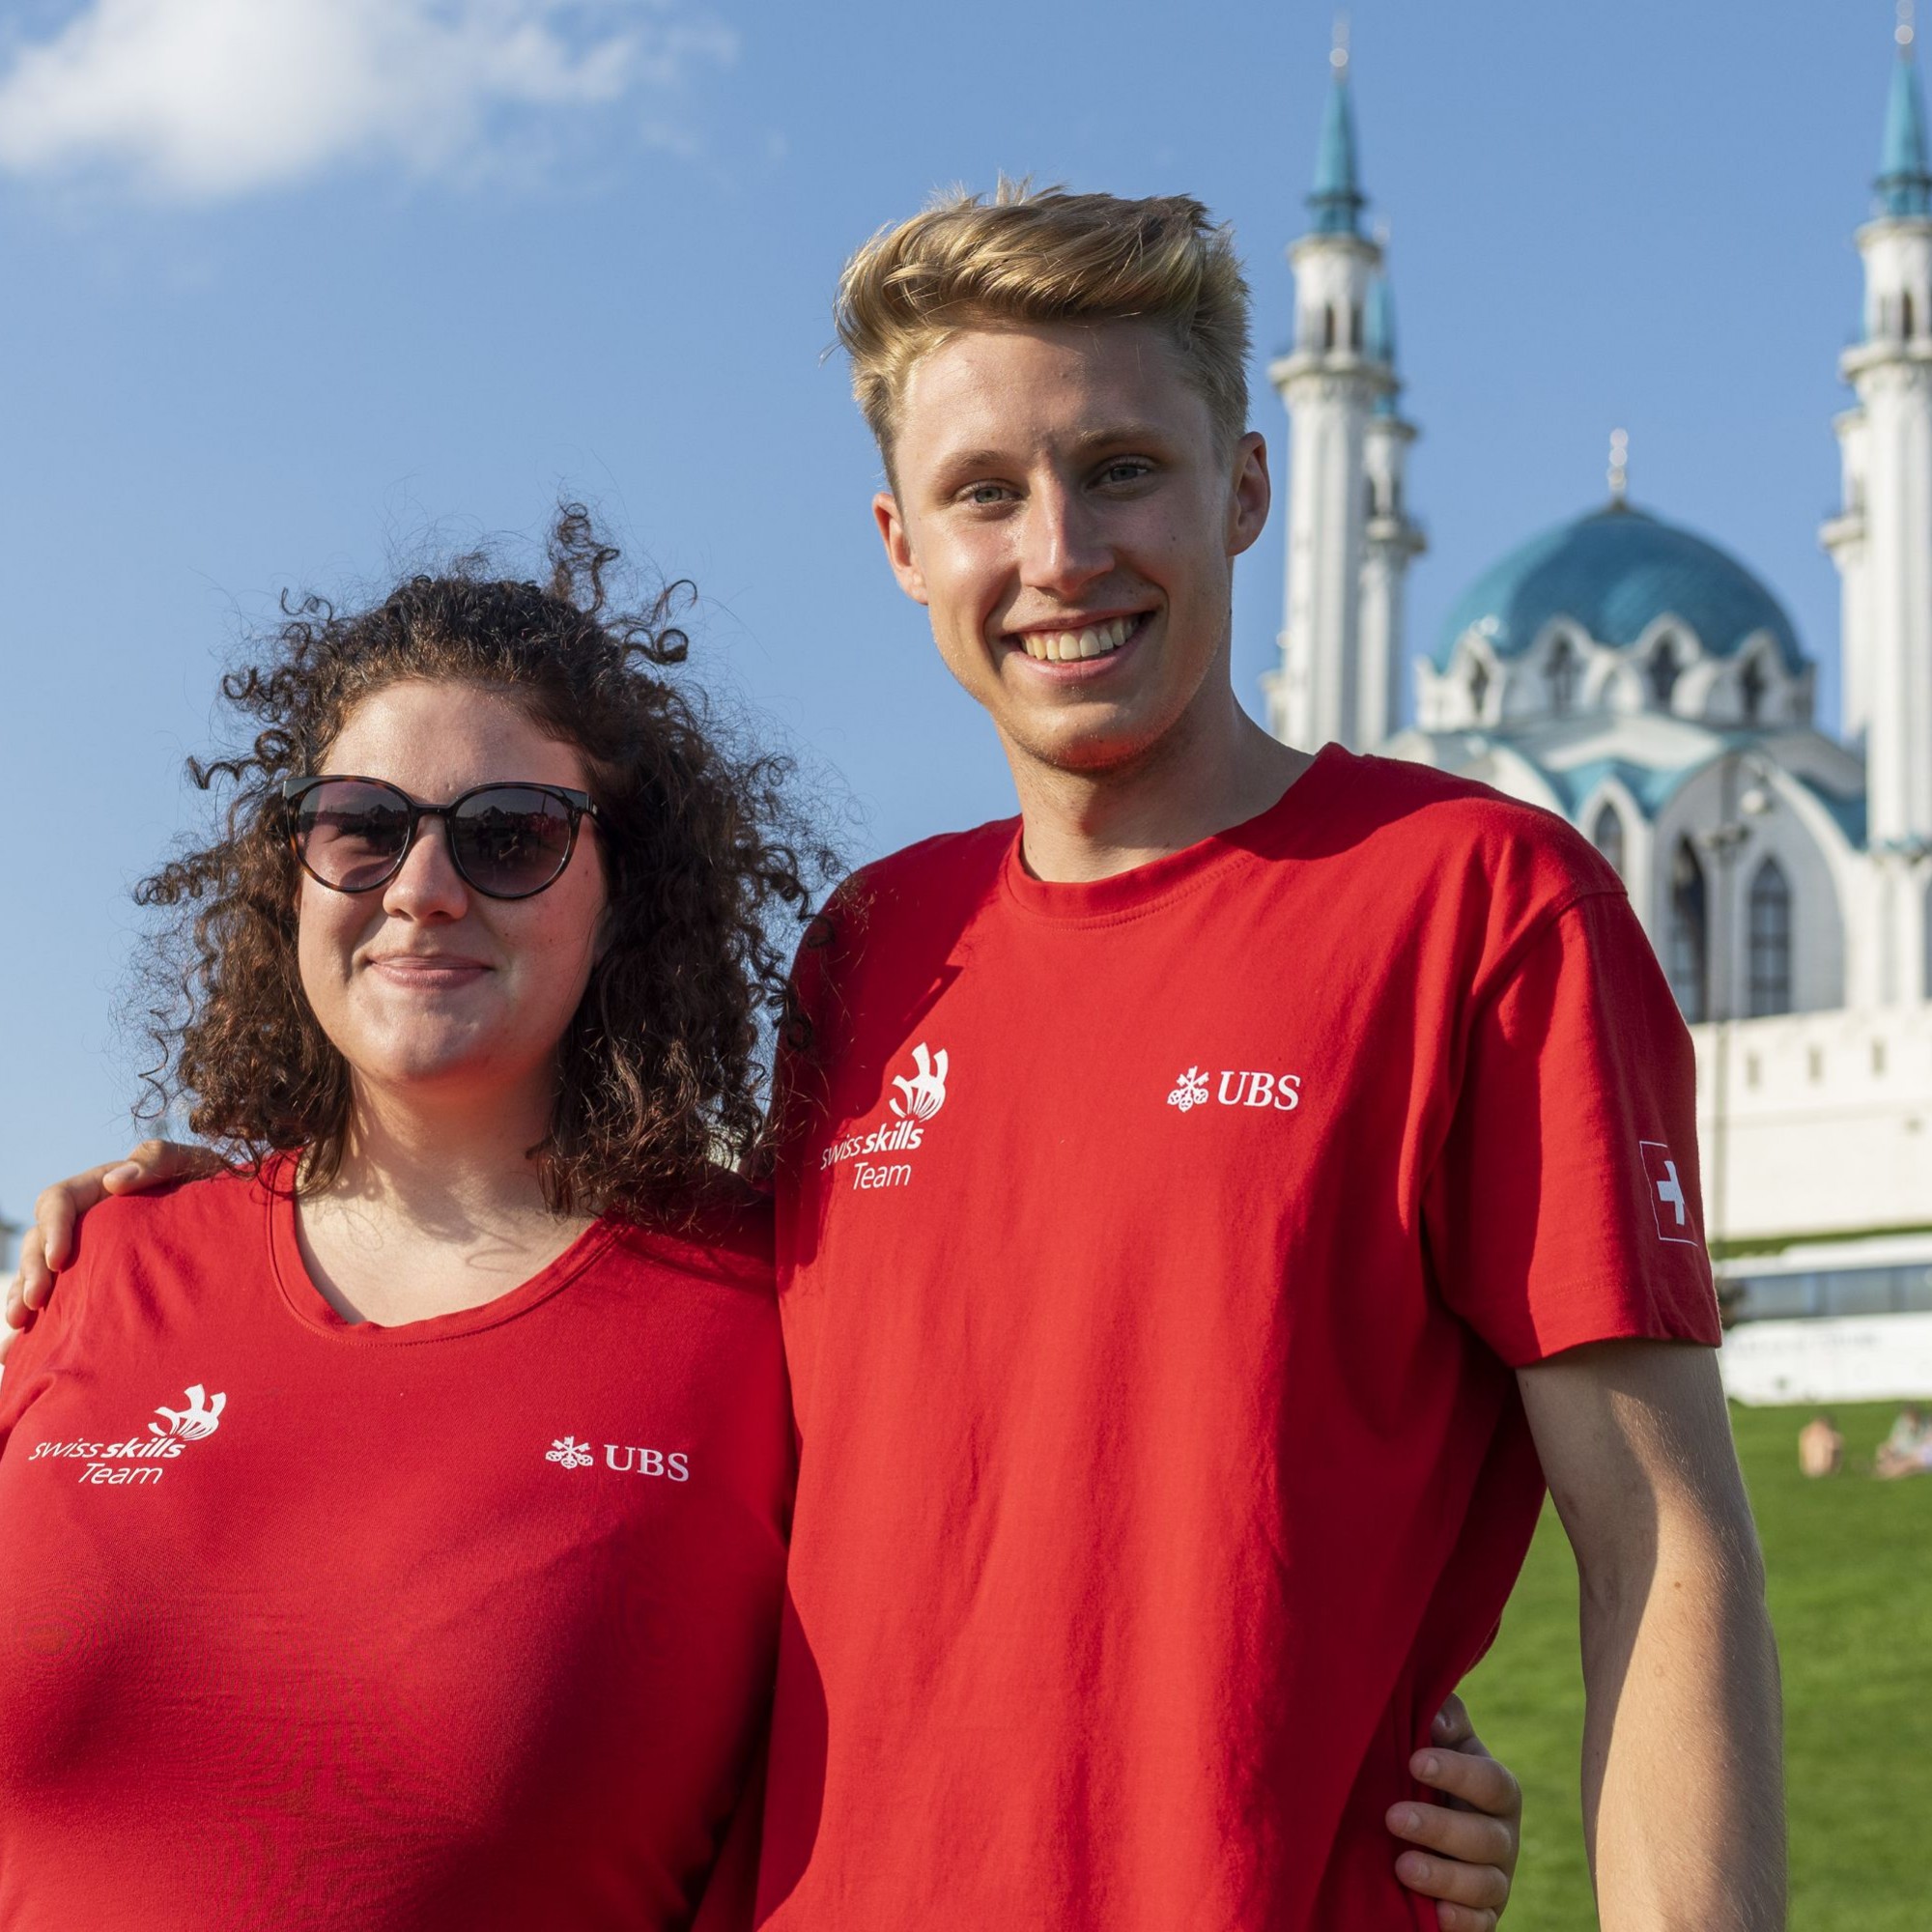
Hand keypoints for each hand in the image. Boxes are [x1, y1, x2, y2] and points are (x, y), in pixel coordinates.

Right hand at [2, 1141, 209, 1362]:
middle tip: (33, 1303)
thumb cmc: (209, 1184)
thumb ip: (157, 1161)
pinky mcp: (92, 1279)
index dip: (53, 1229)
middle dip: (31, 1271)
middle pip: (39, 1241)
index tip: (59, 1261)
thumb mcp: (191, 1164)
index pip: (58, 1201)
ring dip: (23, 1297)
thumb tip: (114, 1181)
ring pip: (39, 1271)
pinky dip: (36, 1319)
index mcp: (99, 1188)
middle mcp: (85, 1219)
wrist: (229, 1219)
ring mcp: (86, 1251)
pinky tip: (22, 1344)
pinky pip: (56, 1297)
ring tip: (19, 1326)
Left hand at [1388, 1693, 1520, 1930]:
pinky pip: (1483, 1927)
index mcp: (1497, 1791)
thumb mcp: (1436, 1741)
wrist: (1421, 1830)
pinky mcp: (1483, 1917)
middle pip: (1486, 1838)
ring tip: (1402, 1866)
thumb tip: (1438, 1723)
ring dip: (1443, 1878)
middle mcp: (1503, 1838)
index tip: (1414, 1760)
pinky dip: (1462, 1922)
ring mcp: (1496, 1881)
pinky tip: (1435, 1914)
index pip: (1492, 1782)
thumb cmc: (1426, 1774)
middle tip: (1393, 1817)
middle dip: (1439, 1828)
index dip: (1457, 1773)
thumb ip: (1442, 1718)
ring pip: (1485, 1886)